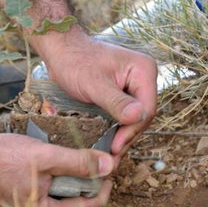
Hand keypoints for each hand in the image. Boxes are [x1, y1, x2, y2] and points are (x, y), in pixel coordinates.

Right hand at [0, 133, 113, 206]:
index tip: (109, 164)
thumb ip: (78, 162)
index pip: (89, 204)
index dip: (103, 183)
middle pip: (73, 201)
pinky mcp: (14, 206)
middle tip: (87, 155)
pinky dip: (49, 179)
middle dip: (83, 178)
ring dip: (65, 177)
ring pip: (57, 196)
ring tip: (64, 156)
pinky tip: (44, 163)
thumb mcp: (44, 156)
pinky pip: (41, 194)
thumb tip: (108, 165)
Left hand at [39, 30, 157, 164]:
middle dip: (127, 135)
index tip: (116, 147)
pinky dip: (116, 126)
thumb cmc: (75, 61)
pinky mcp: (121, 91)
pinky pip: (123, 112)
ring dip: (121, 134)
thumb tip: (137, 117)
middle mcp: (142, 76)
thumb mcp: (94, 84)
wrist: (60, 49)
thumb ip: (116, 101)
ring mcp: (132, 84)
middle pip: (141, 114)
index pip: (147, 108)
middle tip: (112, 157)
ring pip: (133, 116)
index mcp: (143, 70)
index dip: (132, 130)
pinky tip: (107, 141)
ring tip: (109, 154)